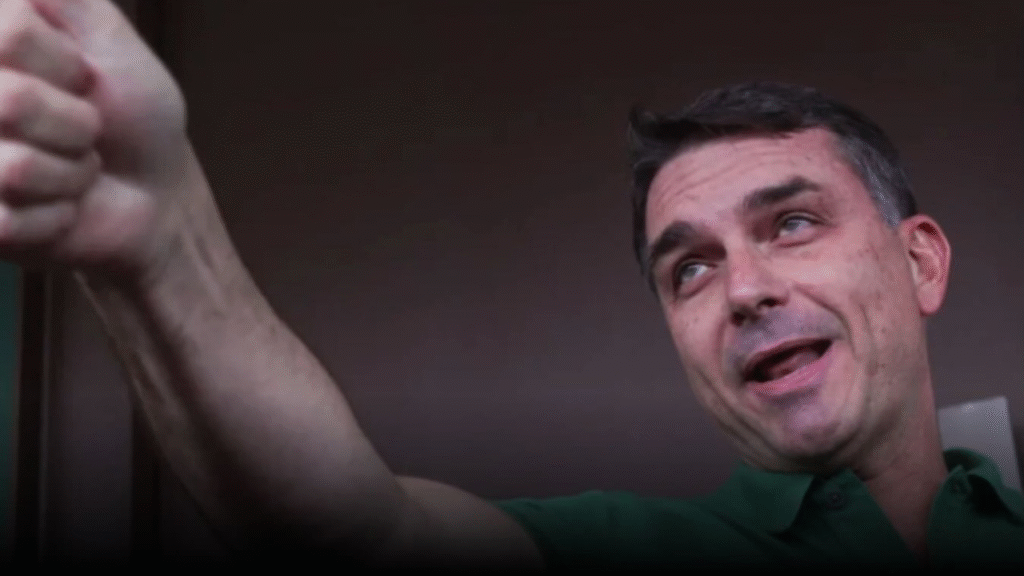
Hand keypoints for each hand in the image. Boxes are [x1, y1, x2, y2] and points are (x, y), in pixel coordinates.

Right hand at [0, 0, 187, 275]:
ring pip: (15, 166)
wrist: (156, 194)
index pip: (10, 34)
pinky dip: (61, 213)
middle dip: (75, 121)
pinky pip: (11, 220)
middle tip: (86, 129)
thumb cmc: (134, 115)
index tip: (82, 77)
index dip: (65, 63)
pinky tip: (62, 206)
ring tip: (76, 167)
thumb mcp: (110, 39)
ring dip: (71, 172)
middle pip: (9, 101)